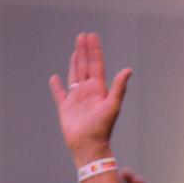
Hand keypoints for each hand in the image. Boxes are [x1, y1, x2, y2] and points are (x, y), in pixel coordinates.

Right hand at [48, 32, 131, 162]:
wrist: (89, 146)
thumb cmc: (102, 128)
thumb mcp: (113, 105)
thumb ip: (119, 87)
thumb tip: (128, 69)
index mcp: (98, 89)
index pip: (96, 65)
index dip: (94, 51)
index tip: (92, 36)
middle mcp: (87, 92)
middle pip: (85, 66)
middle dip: (84, 51)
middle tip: (82, 36)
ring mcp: (76, 99)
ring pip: (74, 76)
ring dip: (74, 63)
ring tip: (75, 50)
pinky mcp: (65, 108)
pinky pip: (60, 94)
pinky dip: (56, 86)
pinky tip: (54, 78)